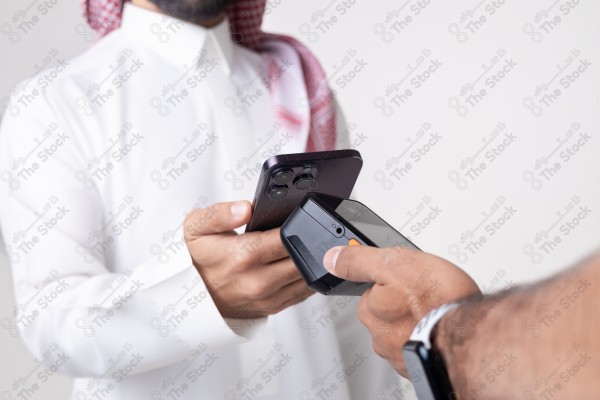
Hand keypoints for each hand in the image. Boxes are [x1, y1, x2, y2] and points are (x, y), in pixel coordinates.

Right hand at [184, 200, 313, 318]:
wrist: (196, 296)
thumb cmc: (201, 260)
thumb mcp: (198, 227)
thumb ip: (220, 213)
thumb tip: (245, 208)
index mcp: (244, 255)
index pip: (288, 238)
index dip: (298, 225)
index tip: (296, 218)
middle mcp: (258, 280)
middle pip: (303, 258)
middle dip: (307, 243)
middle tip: (303, 232)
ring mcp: (268, 297)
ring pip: (308, 276)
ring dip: (309, 261)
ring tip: (300, 248)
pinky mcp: (275, 307)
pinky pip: (304, 292)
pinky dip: (306, 278)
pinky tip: (297, 266)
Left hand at [323, 246, 480, 375]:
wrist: (471, 335)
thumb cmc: (437, 299)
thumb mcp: (393, 263)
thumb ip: (359, 261)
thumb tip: (332, 258)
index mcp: (370, 310)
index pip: (372, 291)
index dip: (393, 280)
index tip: (408, 278)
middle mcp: (380, 337)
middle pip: (389, 312)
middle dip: (405, 303)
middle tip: (427, 293)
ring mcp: (401, 355)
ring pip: (406, 331)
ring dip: (419, 321)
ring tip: (439, 310)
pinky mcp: (422, 367)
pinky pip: (422, 347)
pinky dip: (431, 338)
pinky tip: (444, 328)